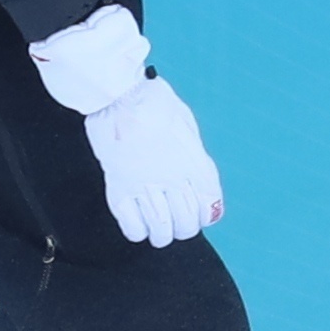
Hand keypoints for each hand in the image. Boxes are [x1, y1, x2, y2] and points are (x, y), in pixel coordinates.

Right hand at [81, 77, 227, 245]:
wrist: (119, 95)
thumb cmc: (154, 102)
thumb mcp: (187, 125)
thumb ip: (194, 155)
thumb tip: (195, 178)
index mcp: (194, 162)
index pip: (210, 206)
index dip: (206, 215)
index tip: (201, 215)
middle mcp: (173, 178)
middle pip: (186, 223)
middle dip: (184, 229)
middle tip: (177, 225)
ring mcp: (146, 185)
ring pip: (161, 229)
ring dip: (162, 235)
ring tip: (159, 232)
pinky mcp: (119, 189)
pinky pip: (132, 225)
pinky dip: (137, 232)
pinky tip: (138, 227)